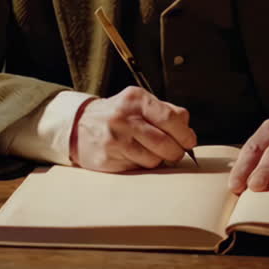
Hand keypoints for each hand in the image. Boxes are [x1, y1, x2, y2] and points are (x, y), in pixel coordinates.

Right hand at [70, 87, 196, 172]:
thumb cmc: (118, 115)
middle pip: (164, 143)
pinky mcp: (107, 159)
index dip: (185, 134)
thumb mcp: (139, 103)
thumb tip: (188, 130)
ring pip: (153, 160)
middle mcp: (123, 118)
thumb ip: (166, 112)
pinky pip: (138, 169)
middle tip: (175, 152)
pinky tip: (133, 156)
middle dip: (176, 151)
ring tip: (149, 151)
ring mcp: (113, 139)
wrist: (79, 125)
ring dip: (158, 160)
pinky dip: (142, 165)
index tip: (189, 141)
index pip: (170, 119)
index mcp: (135, 99)